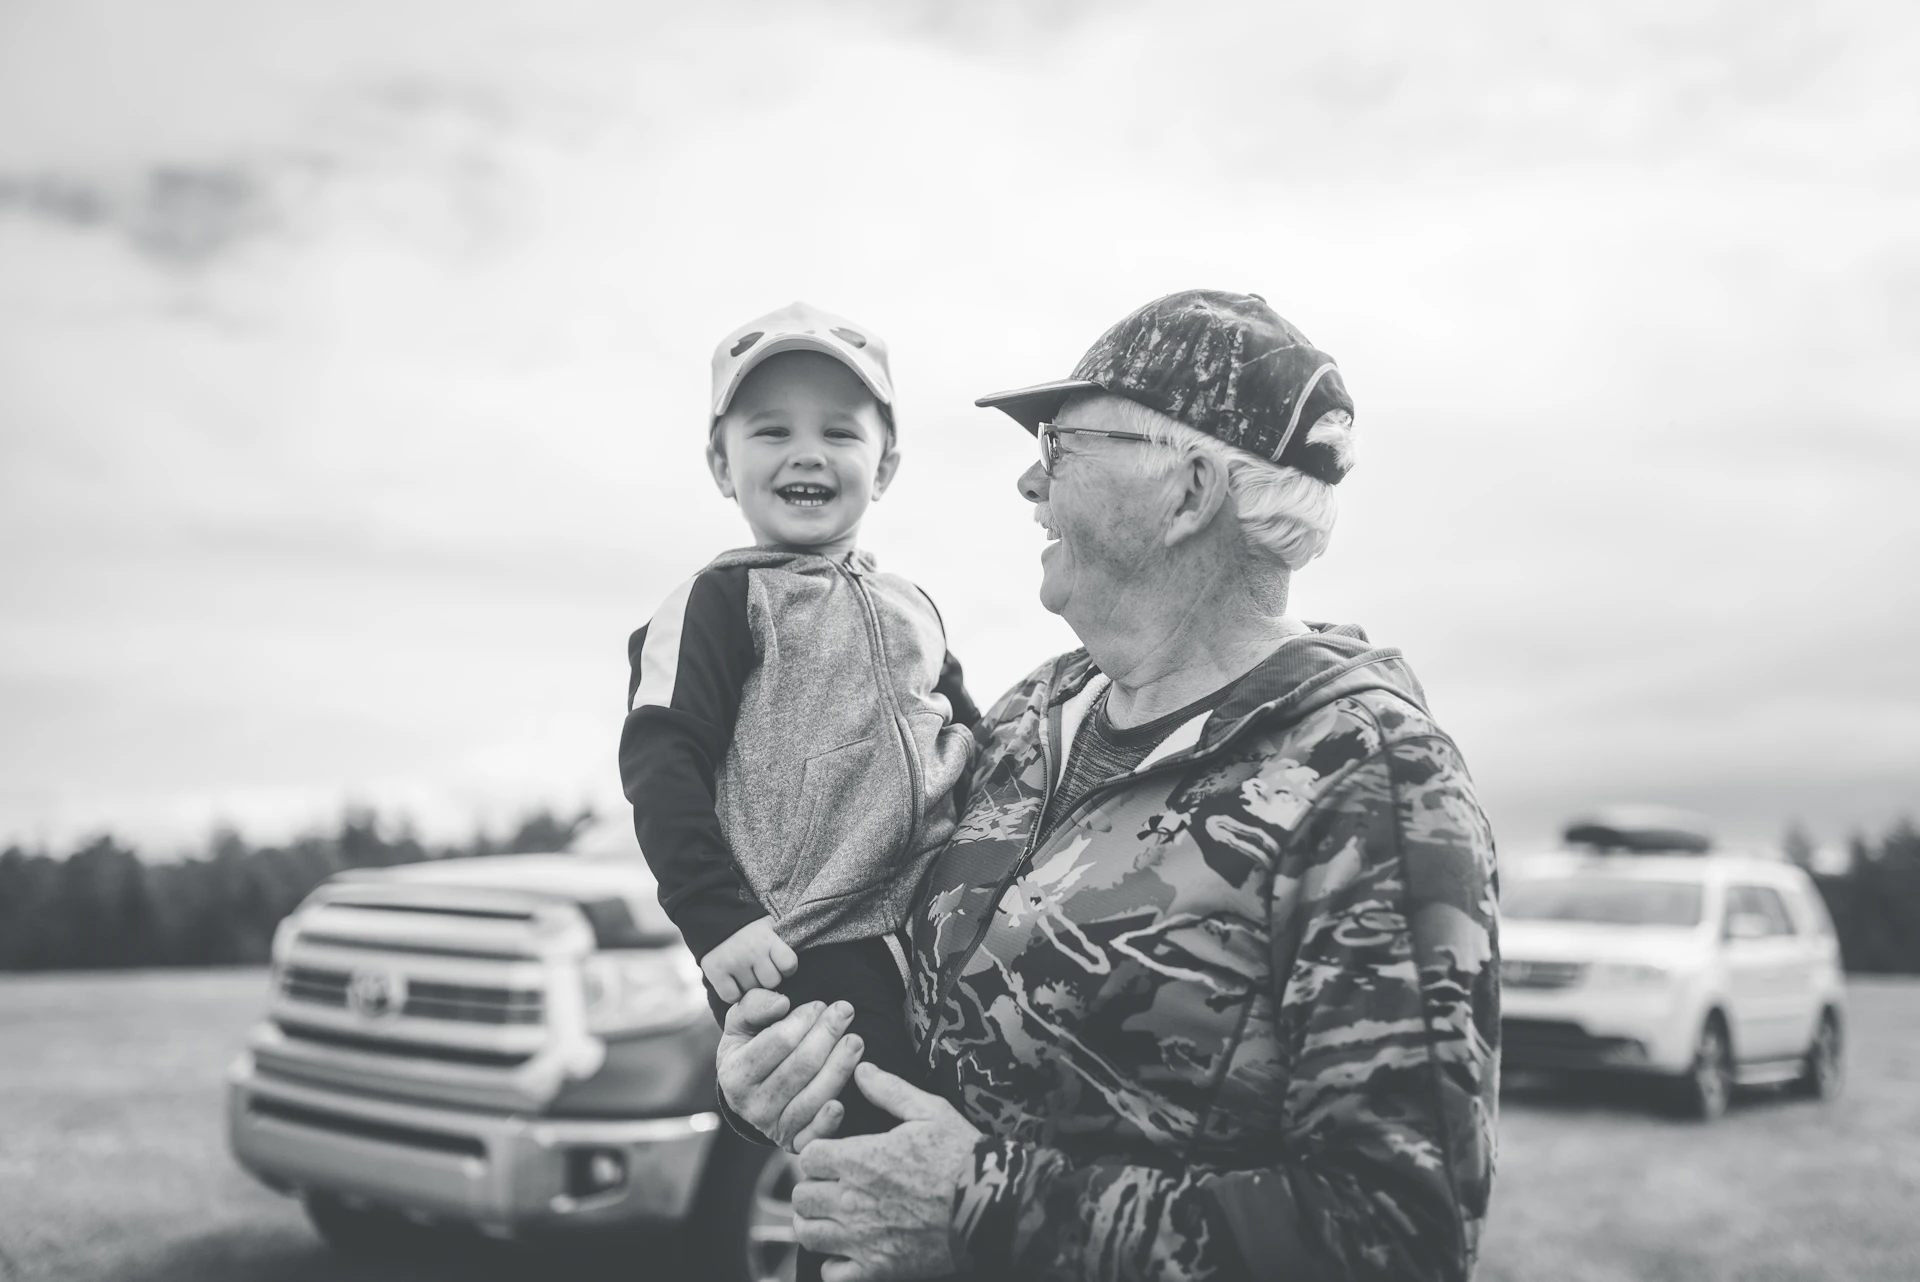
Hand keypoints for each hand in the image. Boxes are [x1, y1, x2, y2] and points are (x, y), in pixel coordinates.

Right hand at [700, 916, 798, 1003]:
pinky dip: (733, 994)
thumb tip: (790, 970)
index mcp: (767, 939)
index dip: (786, 969)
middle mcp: (752, 951)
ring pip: (752, 992)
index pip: (789, 965)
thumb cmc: (747, 927)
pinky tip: (733, 982)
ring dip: (750, 987)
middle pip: (771, 982)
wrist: (712, 917)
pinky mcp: (715, 972)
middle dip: (767, 979)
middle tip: (759, 971)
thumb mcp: (768, 926)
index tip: (779, 966)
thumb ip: (779, 945)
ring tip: (745, 974)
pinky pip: (732, 997)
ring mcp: (733, 962)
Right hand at [717, 989, 865, 1151]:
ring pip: (813, 1096)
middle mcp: (752, 1105)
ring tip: (856, 1040)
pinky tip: (842, 1102)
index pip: (779, 1041)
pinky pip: (814, 1134)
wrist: (750, 1091)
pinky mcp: (794, 1143)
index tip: (820, 1004)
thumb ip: (755, 1005)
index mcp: (735, 1074)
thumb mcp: (741, 1022)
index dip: (805, 1019)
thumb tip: (782, 1004)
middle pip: (802, 1066)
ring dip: (840, 1066)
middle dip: (828, 1034)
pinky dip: (829, 1120)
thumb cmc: (750, 1047)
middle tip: (846, 1010)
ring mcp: (773, 1127)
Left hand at [793, 1062, 981, 1281]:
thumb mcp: (930, 1110)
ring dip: (817, 1224)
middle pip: (802, 1196)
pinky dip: (834, 1264)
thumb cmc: (961, 1155)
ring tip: (834, 1218)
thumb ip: (890, 1090)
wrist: (991, 1206)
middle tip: (834, 1187)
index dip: (818, 1155)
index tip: (834, 1158)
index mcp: (859, 1159)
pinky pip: (832, 1274)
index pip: (808, 1157)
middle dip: (813, 1189)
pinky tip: (849, 1251)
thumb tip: (861, 1070)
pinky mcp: (876, 1268)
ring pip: (809, 1234)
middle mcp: (851, 1199)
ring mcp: (861, 1238)